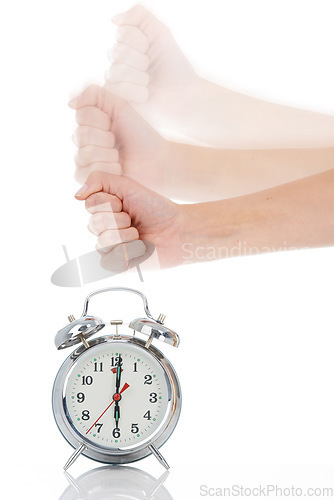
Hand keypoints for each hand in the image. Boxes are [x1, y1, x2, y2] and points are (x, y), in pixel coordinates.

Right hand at [69, 85, 166, 193]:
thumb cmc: (140, 135)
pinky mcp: (90, 181)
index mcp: (89, 123)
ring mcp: (84, 163)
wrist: (156, 161)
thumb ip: (95, 95)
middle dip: (106, 138)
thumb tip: (71, 103)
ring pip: (85, 154)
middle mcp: (83, 143)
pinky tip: (119, 170)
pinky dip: (109, 170)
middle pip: (82, 135)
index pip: (81, 116)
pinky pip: (89, 172)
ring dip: (108, 155)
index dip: (101, 119)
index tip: (114, 124)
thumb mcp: (120, 107)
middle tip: (118, 143)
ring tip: (120, 158)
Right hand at [75, 171, 187, 267]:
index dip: (111, 202)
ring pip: (103, 241)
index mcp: (101, 211)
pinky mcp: (116, 266)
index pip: (90, 204)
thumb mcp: (127, 185)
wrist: (177, 230)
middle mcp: (101, 230)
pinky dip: (129, 251)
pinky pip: (110, 259)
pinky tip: (139, 249)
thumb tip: (77, 195)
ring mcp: (107, 249)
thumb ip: (99, 180)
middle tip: (134, 220)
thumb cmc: (155, 208)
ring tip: (138, 235)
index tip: (126, 203)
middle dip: (120, 219)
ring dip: (127, 235)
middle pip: (95, 223)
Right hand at [106, 4, 199, 126]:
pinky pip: (116, 89)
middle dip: (140, 60)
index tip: (153, 49)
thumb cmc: (174, 66)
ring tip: (149, 82)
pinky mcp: (119, 97)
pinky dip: (136, 92)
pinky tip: (146, 94)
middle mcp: (120, 58)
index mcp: (129, 41)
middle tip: (151, 67)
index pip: (122, 32)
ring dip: (139, 77)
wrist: (182, 96)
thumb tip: (114, 19)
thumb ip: (139, 16)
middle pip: (117, 52)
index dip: (140, 41)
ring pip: (116, 71)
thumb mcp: (161, 33)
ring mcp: (117, 77)